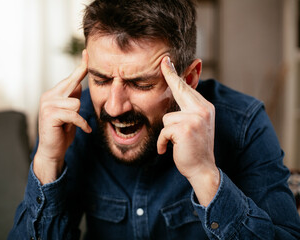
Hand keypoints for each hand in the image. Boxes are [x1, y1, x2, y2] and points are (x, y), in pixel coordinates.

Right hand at [34, 50, 91, 184]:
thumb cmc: (62, 132)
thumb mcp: (70, 113)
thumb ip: (72, 98)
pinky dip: (81, 124)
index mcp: (54, 94)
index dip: (80, 66)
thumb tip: (78, 84)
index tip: (87, 53)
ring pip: (76, 102)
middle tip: (88, 64)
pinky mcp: (50, 115)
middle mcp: (49, 96)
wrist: (52, 151)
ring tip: (72, 124)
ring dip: (79, 116)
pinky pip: (74, 114)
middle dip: (81, 81)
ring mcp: (48, 104)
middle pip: (73, 83)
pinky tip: (83, 130)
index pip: (70, 78)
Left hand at [157, 56, 218, 205]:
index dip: (176, 75)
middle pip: (180, 90)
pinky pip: (164, 131)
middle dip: (170, 76)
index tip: (166, 61)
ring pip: (167, 118)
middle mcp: (203, 110)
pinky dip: (162, 143)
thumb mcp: (195, 126)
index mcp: (205, 108)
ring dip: (166, 133)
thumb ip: (189, 111)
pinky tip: (168, 150)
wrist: (202, 169)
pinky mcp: (186, 129)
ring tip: (176, 143)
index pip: (188, 88)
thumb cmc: (194, 148)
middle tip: (163, 61)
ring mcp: (196, 118)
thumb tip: (179, 95)